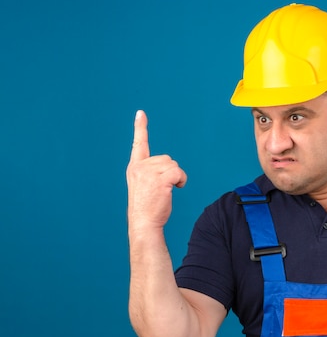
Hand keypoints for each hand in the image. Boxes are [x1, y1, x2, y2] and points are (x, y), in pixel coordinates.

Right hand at [126, 110, 186, 231]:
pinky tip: (176, 189)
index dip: (140, 128)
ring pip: (173, 165)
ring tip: (166, 190)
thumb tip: (169, 166)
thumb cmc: (146, 207)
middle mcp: (139, 166)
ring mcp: (149, 172)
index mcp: (134, 167)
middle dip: (170, 172)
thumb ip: (150, 172)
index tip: (140, 113)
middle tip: (162, 188)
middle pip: (166, 158)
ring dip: (176, 177)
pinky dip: (181, 180)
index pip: (138, 144)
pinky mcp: (160, 179)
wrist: (143, 222)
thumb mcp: (143, 185)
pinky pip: (179, 172)